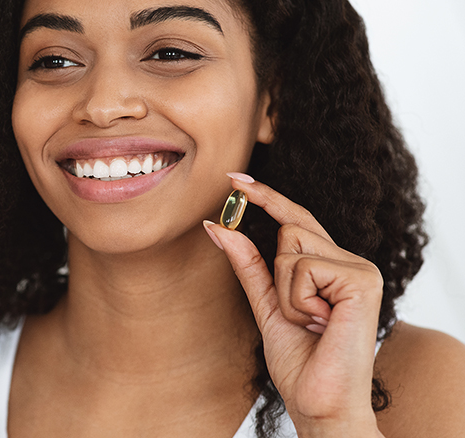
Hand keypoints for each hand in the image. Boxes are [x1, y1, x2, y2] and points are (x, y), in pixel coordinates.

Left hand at [203, 174, 383, 436]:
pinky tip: (320, 323)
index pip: (295, 221)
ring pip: (290, 248)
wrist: (320, 401)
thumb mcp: (266, 304)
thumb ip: (247, 264)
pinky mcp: (362, 279)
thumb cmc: (300, 360)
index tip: (233, 178)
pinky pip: (302, 268)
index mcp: (332, 266)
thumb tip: (218, 225)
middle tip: (301, 316)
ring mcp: (360, 268)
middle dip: (277, 275)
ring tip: (311, 323)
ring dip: (286, 293)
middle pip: (289, 230)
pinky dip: (297, 300)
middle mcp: (352, 261)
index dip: (266, 197)